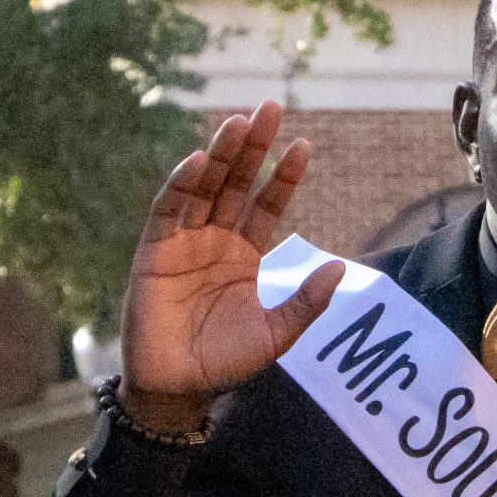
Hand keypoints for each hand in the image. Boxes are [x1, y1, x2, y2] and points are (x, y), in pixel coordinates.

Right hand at [120, 98, 344, 433]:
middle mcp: (214, 239)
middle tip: (270, 108)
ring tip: (240, 122)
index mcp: (245, 254)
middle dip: (253, 147)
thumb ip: (306, 303)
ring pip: (204, 187)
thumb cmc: (225, 363)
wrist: (178, 388)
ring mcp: (183, 242)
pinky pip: (168, 210)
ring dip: (220, 154)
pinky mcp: (154, 251)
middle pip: (236, 182)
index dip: (283, 176)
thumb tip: (341, 268)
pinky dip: (182, 184)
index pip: (267, 203)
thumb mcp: (276, 334)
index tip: (304, 146)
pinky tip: (200, 161)